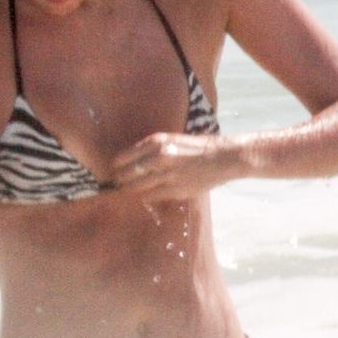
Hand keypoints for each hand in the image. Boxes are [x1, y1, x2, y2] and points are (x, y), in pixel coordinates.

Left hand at [109, 132, 240, 201]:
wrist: (223, 157)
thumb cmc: (199, 147)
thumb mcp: (173, 140)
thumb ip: (154, 149)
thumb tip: (135, 160)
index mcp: (157, 141)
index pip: (125, 156)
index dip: (117, 165)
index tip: (114, 169)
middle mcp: (159, 157)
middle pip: (128, 173)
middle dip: (119, 180)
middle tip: (115, 184)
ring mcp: (166, 174)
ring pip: (137, 187)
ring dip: (129, 190)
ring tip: (125, 191)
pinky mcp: (175, 189)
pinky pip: (151, 196)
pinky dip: (145, 196)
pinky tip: (144, 196)